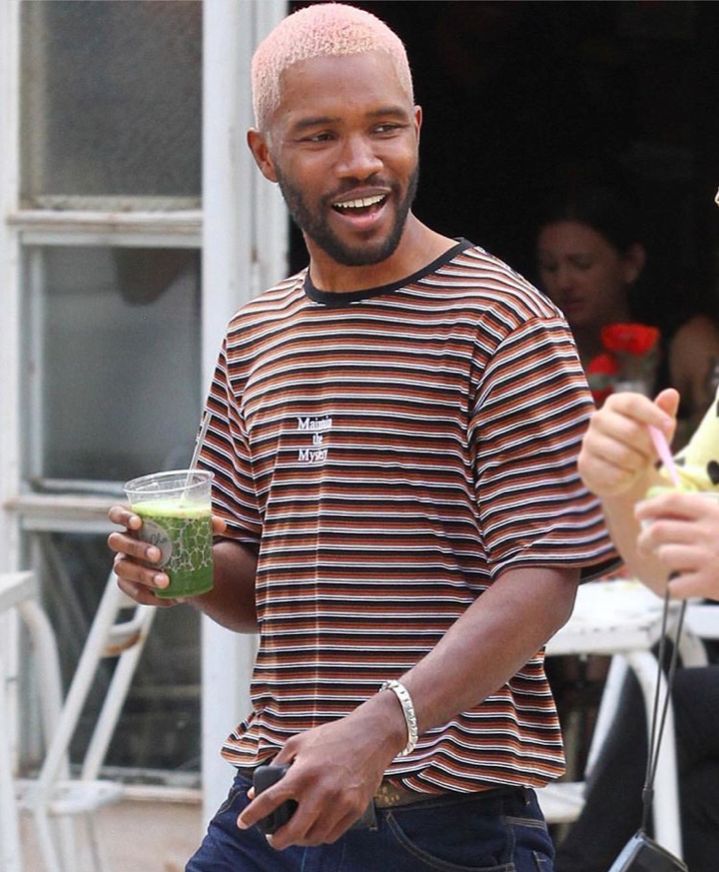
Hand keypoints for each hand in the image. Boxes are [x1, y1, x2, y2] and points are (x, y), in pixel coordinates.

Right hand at [107, 505, 225, 605]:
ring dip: (143, 575)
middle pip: (116, 541)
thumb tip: (222, 526)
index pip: (116, 513)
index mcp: (135, 522)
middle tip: (158, 555)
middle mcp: (124, 542)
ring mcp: (123, 563)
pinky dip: (151, 596)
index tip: (138, 522)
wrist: (180, 562)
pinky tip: (169, 598)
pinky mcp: (128, 584)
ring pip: (121, 569)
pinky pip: (133, 592)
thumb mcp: (191, 528)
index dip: (122, 516)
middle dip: (136, 548)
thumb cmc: (180, 537)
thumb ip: (205, 523)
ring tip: (166, 581)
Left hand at [237, 693, 405, 847]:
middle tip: (272, 839)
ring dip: (299, 840)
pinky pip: (333, 834)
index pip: (270, 801)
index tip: (242, 824)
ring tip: (294, 834)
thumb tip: (255, 791)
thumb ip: (276, 765)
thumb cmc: (331, 736)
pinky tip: (314, 829)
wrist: (371, 735)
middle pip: (292, 832)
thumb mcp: (299, 742)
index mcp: (302, 773)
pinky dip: (319, 836)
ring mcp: (340, 802)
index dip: (252, 815)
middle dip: (277, 840)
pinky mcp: (355, 809)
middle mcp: (320, 791)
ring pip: (313, 837)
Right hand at [577, 389, 678, 497]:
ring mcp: (589, 441)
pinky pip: (615, 474)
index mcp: (615, 403)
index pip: (632, 402)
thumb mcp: (658, 428)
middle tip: (655, 452)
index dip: (652, 414)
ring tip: (640, 463)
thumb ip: (665, 411)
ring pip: (624, 455)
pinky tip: (627, 474)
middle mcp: (598, 419)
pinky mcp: (585, 464)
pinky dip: (628, 477)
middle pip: (630, 431)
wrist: (621, 470)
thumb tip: (671, 393)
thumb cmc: (642, 444)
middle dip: (649, 446)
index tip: (668, 427)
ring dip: (640, 463)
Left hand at [636, 490, 718, 599]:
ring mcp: (710, 558)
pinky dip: (676, 588)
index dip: (650, 505)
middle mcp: (710, 532)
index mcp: (715, 512)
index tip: (639, 512)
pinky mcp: (710, 584)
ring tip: (673, 564)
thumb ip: (703, 512)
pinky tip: (686, 585)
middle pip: (659, 530)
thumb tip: (662, 509)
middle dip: (644, 539)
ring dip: (664, 560)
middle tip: (644, 546)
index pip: (673, 501)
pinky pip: (675, 585)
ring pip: (665, 556)